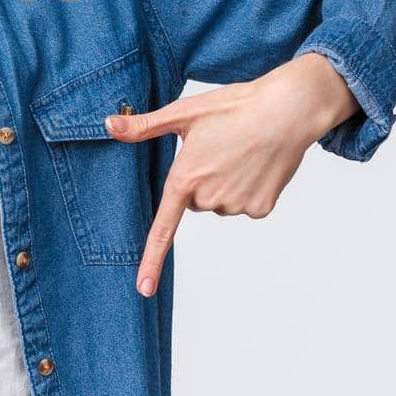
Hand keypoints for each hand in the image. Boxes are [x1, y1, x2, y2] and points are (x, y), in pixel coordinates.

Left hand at [107, 51, 359, 297]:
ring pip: (219, 204)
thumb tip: (107, 125)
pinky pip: (244, 206)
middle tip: (217, 151)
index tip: (143, 289)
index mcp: (185, 178)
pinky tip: (256, 165)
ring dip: (224, 185)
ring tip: (240, 153)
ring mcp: (237, 206)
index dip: (151, 260)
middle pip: (193, 203)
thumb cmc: (233, 106)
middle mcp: (209, 198)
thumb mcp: (183, 113)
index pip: (163, 228)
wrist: (288, 110)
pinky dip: (248, 190)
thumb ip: (143, 126)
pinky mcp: (261, 209)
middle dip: (200, 181)